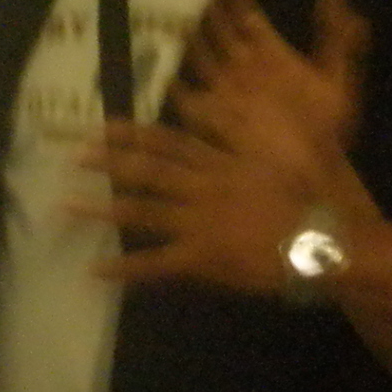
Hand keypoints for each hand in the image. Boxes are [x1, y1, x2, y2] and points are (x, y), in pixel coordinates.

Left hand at [75, 119, 319, 295]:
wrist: (324, 242)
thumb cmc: (313, 200)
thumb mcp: (284, 155)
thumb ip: (252, 141)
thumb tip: (232, 120)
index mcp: (222, 163)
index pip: (168, 141)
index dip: (133, 132)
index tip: (102, 124)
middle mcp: (203, 187)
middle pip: (147, 170)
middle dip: (108, 163)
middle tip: (73, 158)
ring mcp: (199, 221)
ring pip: (141, 211)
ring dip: (102, 209)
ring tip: (66, 207)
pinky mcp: (200, 257)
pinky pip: (155, 263)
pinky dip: (125, 268)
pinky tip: (97, 271)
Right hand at [173, 0, 366, 191]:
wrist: (315, 173)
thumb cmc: (327, 130)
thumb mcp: (339, 81)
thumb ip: (338, 39)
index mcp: (269, 54)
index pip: (246, 14)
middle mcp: (241, 66)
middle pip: (215, 28)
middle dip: (199, 6)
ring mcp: (223, 90)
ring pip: (197, 54)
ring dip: (181, 36)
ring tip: (164, 12)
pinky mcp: (211, 117)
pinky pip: (185, 93)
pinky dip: (170, 79)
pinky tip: (156, 65)